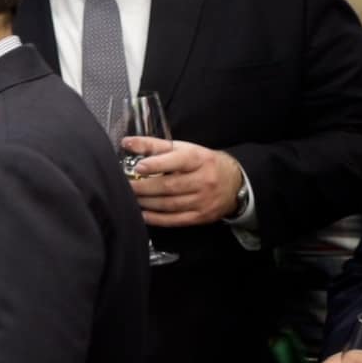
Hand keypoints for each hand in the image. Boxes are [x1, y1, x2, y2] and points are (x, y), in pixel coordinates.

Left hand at [127, 139, 244, 227]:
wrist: (234, 182)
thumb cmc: (203, 163)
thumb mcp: (183, 149)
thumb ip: (154, 145)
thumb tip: (127, 142)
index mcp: (199, 160)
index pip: (177, 161)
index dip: (156, 164)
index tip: (139, 166)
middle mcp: (204, 180)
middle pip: (170, 186)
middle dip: (144, 187)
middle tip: (126, 185)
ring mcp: (203, 200)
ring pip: (170, 204)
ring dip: (146, 202)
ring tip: (131, 197)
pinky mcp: (201, 216)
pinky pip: (175, 220)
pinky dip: (156, 218)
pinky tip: (142, 214)